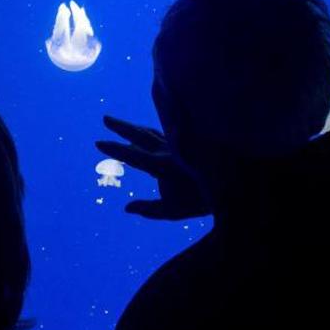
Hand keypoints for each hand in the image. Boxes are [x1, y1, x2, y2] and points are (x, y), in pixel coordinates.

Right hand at [96, 116, 211, 219]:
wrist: (231, 187)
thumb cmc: (201, 202)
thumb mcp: (173, 211)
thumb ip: (149, 209)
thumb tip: (127, 208)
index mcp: (162, 165)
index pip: (132, 155)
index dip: (114, 149)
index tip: (98, 142)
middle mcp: (169, 151)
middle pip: (141, 135)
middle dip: (121, 127)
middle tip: (105, 119)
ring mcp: (179, 145)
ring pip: (152, 132)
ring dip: (135, 128)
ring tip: (120, 126)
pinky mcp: (187, 143)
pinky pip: (165, 134)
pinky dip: (151, 132)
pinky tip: (146, 134)